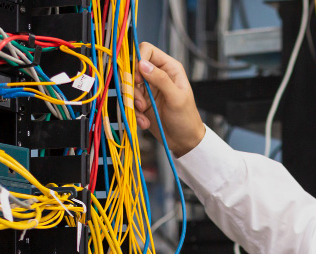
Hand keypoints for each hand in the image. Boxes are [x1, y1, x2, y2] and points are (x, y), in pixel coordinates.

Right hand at [133, 42, 205, 156]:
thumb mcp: (176, 98)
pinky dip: (134, 112)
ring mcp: (148, 88)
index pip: (146, 50)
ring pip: (129, 86)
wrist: (184, 141)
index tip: (138, 78)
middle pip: (133, 69)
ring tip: (144, 112)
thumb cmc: (186, 119)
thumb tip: (142, 64)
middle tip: (140, 101)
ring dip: (133, 101)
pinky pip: (130, 101)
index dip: (138, 61)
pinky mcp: (142, 102)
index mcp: (169, 68)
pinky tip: (144, 122)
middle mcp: (157, 75)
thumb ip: (161, 79)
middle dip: (133, 86)